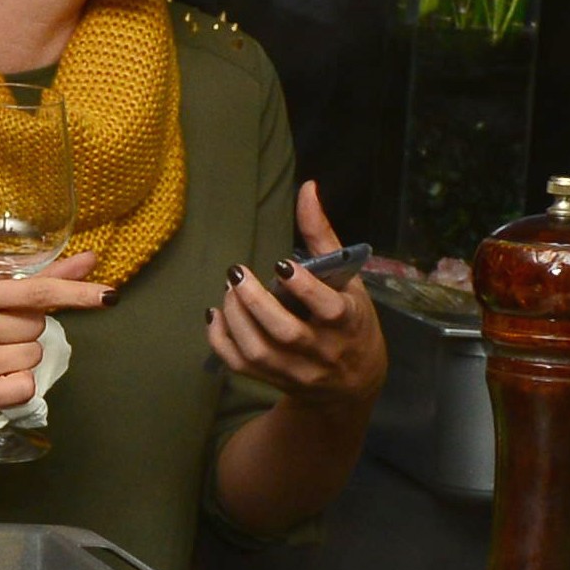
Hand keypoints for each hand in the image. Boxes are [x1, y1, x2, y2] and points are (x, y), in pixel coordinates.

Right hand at [0, 263, 110, 424]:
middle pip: (37, 327)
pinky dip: (17, 384)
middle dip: (25, 330)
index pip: (35, 292)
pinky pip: (25, 386)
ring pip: (33, 357)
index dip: (75, 293)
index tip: (108, 296)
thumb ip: (36, 279)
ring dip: (21, 357)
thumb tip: (90, 261)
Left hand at [206, 186, 389, 403]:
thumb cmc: (351, 320)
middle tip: (237, 274)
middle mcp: (323, 350)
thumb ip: (322, 235)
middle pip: (286, 333)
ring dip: (237, 319)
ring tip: (229, 290)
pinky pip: (241, 366)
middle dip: (257, 303)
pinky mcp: (275, 381)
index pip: (329, 310)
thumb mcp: (347, 279)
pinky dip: (221, 342)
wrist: (353, 381)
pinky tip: (215, 316)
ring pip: (260, 352)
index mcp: (348, 322)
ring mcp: (297, 370)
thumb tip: (307, 188)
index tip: (282, 264)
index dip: (304, 288)